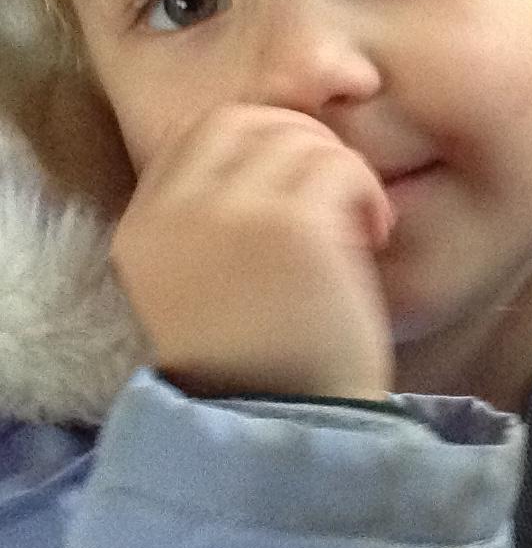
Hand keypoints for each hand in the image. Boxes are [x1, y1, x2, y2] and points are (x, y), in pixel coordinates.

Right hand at [110, 105, 395, 399]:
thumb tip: (275, 142)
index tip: (300, 179)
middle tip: (338, 197)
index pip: (202, 131)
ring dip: (344, 173)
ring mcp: (229, 214)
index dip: (263, 137)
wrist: (289, 426)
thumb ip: (214, 215)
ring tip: (358, 229)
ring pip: (301, 138)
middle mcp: (173, 213)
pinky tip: (373, 238)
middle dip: (306, 146)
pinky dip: (369, 196)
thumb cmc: (264, 362)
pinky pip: (341, 167)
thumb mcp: (206, 281)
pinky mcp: (290, 225)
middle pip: (249, 121)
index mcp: (142, 228)